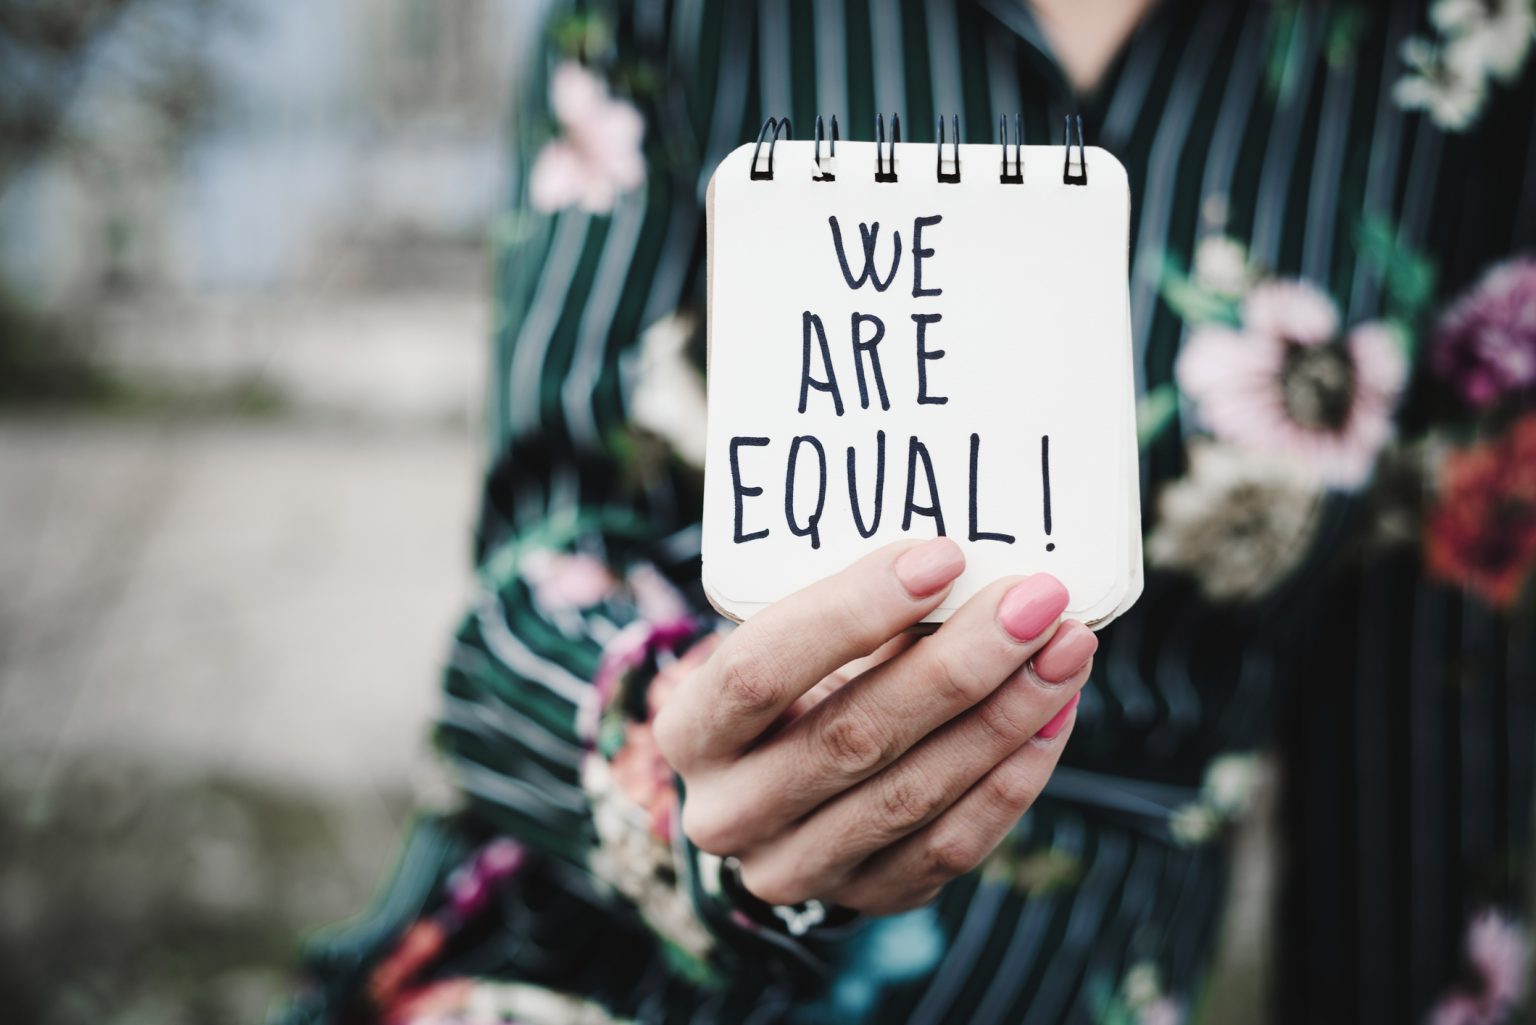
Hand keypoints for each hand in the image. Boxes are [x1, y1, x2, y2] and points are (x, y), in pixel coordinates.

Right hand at [654, 538, 1095, 915]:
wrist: (780, 793)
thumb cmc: (793, 689)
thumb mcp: (789, 643)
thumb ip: (854, 614)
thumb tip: (966, 561)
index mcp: (692, 731)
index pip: (758, 670)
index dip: (851, 611)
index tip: (944, 556)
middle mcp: (729, 812)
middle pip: (850, 737)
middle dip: (959, 664)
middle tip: (1037, 601)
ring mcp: (796, 869)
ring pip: (910, 797)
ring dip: (1005, 717)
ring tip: (1067, 650)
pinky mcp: (865, 899)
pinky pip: (949, 847)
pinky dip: (1014, 779)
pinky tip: (1056, 715)